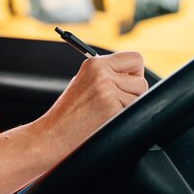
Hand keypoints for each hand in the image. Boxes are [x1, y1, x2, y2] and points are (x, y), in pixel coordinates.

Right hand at [34, 51, 148, 158]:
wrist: (52, 135)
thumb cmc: (67, 114)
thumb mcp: (83, 83)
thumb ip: (107, 75)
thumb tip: (133, 78)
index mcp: (94, 64)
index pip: (134, 59)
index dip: (136, 73)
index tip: (130, 83)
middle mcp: (101, 73)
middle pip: (141, 81)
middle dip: (135, 94)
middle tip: (117, 104)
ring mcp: (107, 89)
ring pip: (140, 97)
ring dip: (129, 107)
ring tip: (107, 113)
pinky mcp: (111, 107)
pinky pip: (133, 111)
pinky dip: (123, 118)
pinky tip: (105, 121)